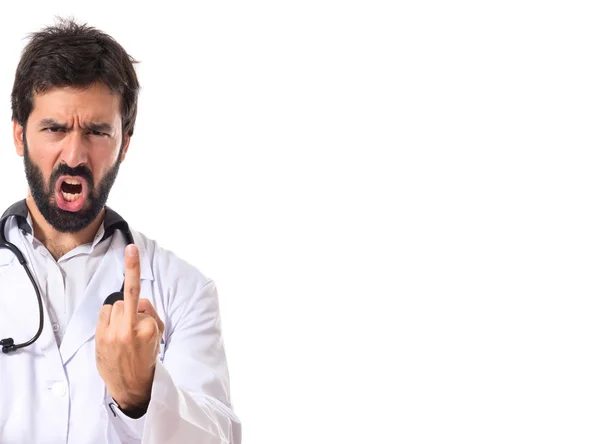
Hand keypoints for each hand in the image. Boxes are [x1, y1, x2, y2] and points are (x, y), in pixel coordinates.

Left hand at [95, 244, 164, 410]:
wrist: (131, 386)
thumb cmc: (146, 357)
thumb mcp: (159, 334)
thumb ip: (150, 313)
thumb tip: (138, 301)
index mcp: (147, 327)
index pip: (140, 297)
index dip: (135, 272)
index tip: (131, 248)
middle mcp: (128, 329)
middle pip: (125, 300)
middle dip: (130, 309)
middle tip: (133, 327)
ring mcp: (111, 334)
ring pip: (113, 307)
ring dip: (118, 314)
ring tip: (122, 333)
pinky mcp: (100, 339)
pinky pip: (103, 316)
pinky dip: (108, 320)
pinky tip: (113, 335)